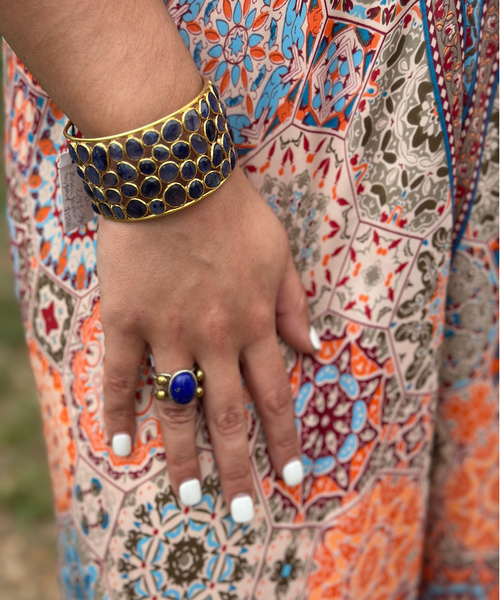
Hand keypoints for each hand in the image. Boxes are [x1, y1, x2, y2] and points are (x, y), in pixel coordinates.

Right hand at [99, 165, 317, 522]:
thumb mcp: (281, 253)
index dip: (285, 440)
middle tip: (240, 512)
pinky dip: (118, 413)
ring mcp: (168, 333)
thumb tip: (317, 348)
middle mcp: (216, 338)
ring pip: (177, 409)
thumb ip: (296, 304)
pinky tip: (121, 446)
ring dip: (183, 456)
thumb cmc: (233, 211)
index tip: (293, 478)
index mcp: (256, 323)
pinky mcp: (126, 320)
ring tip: (189, 494)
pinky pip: (118, 376)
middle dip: (238, 469)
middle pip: (230, 417)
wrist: (176, 176)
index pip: (275, 396)